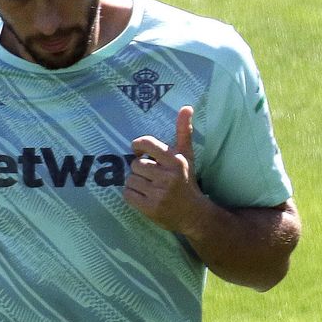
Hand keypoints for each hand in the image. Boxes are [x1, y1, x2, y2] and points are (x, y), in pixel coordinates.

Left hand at [125, 106, 209, 234]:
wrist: (194, 214)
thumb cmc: (187, 181)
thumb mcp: (187, 156)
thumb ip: (184, 131)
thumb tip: (187, 106)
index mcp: (175, 160)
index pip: (147, 144)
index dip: (137, 146)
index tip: (138, 152)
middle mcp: (168, 176)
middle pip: (136, 164)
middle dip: (140, 170)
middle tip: (150, 176)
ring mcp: (159, 193)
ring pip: (130, 180)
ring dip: (135, 183)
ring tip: (148, 187)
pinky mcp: (151, 208)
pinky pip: (128, 195)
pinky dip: (132, 195)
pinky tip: (143, 197)